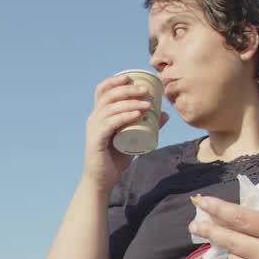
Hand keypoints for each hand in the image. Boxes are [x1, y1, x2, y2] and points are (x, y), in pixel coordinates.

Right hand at [82, 75, 169, 189]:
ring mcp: (94, 129)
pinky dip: (124, 117)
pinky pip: (110, 124)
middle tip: (146, 91)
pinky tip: (136, 114)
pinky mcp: (96, 140)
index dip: (115, 80)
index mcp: (99, 115)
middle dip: (128, 90)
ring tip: (148, 105)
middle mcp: (94, 118)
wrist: (103, 180)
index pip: (102, 90)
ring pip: (110, 108)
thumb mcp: (134, 138)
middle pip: (108, 95)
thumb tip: (164, 114)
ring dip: (130, 103)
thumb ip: (147, 126)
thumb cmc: (116, 159)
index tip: (131, 78)